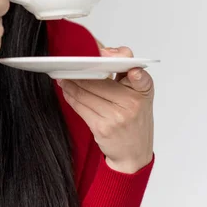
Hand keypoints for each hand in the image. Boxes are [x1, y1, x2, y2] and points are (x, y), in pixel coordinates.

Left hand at [57, 46, 153, 172]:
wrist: (134, 153)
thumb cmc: (135, 118)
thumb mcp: (139, 93)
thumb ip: (125, 73)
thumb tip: (102, 53)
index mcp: (143, 90)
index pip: (137, 72)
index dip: (122, 61)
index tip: (106, 54)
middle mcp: (132, 103)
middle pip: (98, 81)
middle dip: (80, 72)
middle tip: (68, 65)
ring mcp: (117, 117)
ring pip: (85, 93)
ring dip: (70, 83)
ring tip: (64, 77)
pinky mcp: (102, 128)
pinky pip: (80, 107)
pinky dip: (70, 97)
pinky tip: (67, 91)